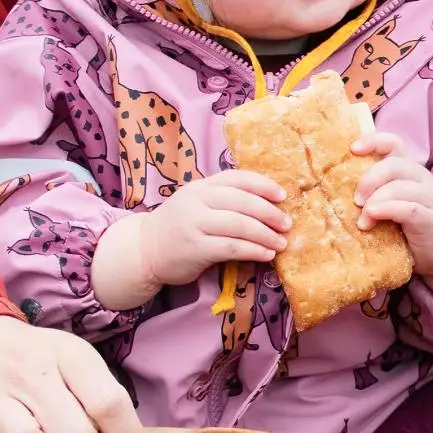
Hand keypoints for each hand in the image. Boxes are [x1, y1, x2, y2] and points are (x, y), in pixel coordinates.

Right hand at [94, 173, 290, 310]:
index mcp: (201, 186)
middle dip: (270, 213)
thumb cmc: (181, 226)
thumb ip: (225, 199)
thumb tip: (270, 204)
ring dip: (266, 235)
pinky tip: (267, 255)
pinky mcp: (194, 248)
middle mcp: (196, 200)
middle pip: (243, 202)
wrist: (145, 249)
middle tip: (287, 224)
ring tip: (281, 243)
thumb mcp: (198, 204)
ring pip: (240, 225)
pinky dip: (254, 251)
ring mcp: (193, 224)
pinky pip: (232, 247)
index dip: (263, 185)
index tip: (283, 196)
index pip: (237, 178)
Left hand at [350, 131, 432, 297]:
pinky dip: (387, 210)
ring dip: (375, 200)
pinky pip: (409, 208)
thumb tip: (336, 189)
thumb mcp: (393, 205)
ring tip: (363, 220)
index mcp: (410, 173)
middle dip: (370, 179)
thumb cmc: (412, 231)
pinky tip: (373, 218)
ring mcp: (431, 198)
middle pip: (395, 164)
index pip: (394, 144)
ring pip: (400, 186)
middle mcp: (423, 180)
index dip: (373, 141)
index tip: (352, 149)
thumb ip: (376, 193)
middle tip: (356, 200)